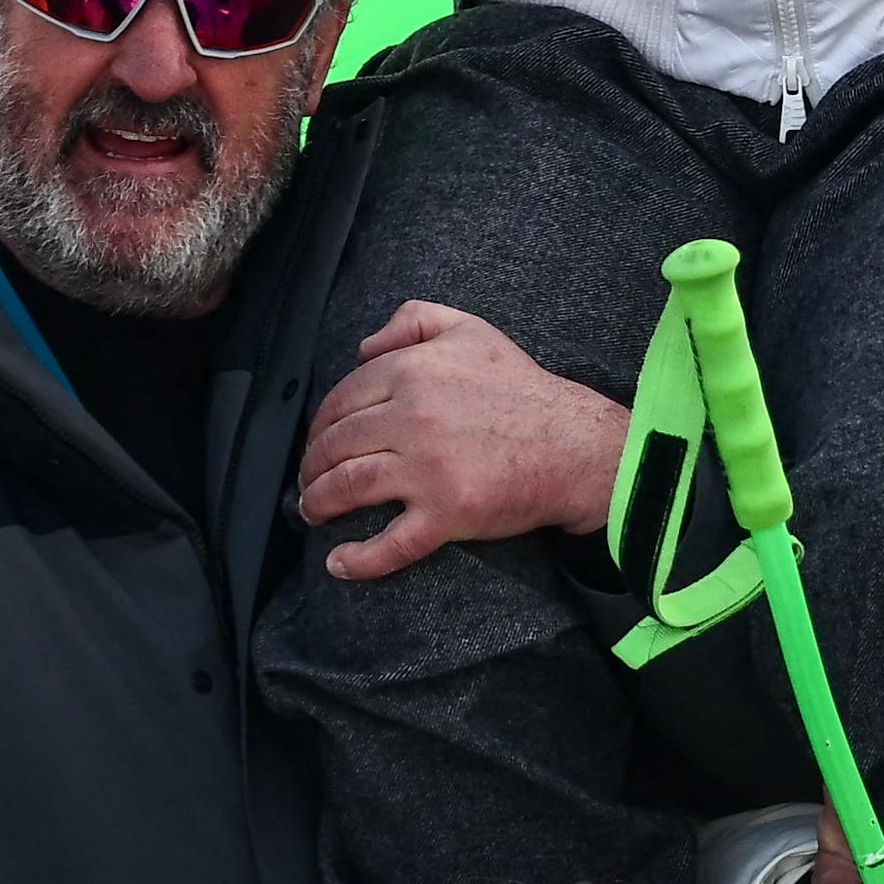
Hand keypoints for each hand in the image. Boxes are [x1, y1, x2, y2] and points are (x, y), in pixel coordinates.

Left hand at [302, 305, 623, 581]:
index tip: (318, 442)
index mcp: (412, 371)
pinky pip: (390, 543)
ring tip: (312, 512)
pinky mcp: (446, 513)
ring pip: (348, 488)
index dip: (319, 425)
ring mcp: (427, 468)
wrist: (574, 445)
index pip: (340, 400)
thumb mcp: (470, 329)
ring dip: (318, 503)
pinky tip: (339, 563)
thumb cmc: (522, 388)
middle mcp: (412, 417)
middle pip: (335, 446)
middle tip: (308, 481)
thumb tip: (363, 347)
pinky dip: (357, 558)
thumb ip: (414, 320)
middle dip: (311, 467)